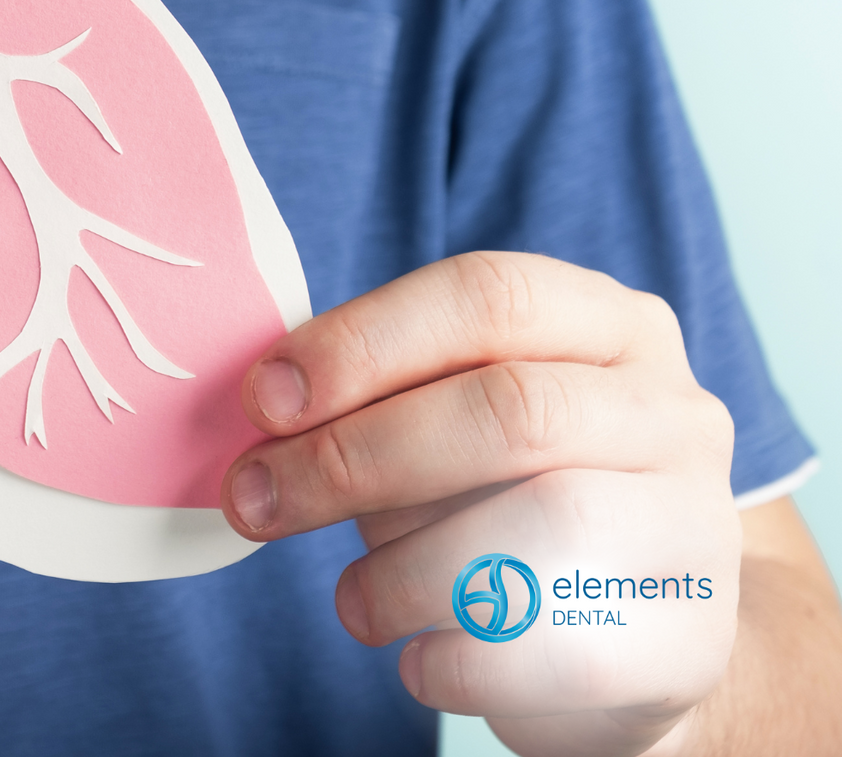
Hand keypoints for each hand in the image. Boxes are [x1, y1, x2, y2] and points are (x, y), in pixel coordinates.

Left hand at [222, 252, 739, 756]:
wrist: (637, 633)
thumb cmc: (507, 498)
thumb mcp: (452, 417)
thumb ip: (378, 396)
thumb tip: (266, 410)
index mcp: (608, 324)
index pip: (490, 295)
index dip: (365, 342)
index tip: (266, 398)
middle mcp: (671, 410)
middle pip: (509, 409)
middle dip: (356, 457)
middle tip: (258, 499)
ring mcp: (697, 526)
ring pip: (540, 529)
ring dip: (404, 570)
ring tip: (355, 601)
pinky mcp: (690, 642)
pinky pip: (558, 651)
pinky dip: (457, 660)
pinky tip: (418, 658)